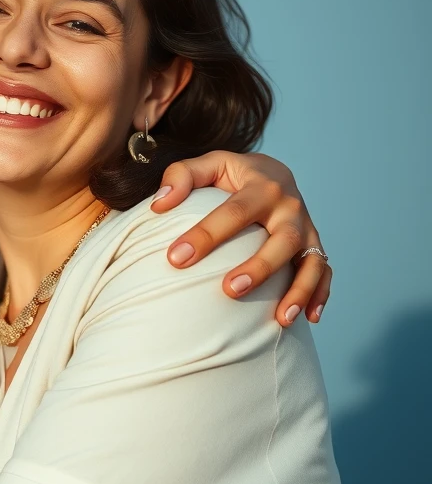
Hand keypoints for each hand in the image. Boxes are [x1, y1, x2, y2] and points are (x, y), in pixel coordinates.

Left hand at [152, 151, 330, 326]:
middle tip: (230, 290)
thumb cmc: (232, 174)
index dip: (205, 235)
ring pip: (311, 260)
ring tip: (281, 318)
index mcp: (262, 185)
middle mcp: (290, 207)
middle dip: (259, 267)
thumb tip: (158, 205)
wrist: (273, 173)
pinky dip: (319, 294)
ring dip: (299, 290)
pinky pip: (324, 272)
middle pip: (283, 239)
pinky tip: (308, 319)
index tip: (176, 259)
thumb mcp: (209, 164)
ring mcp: (307, 229)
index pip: (233, 212)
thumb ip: (182, 176)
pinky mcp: (314, 246)